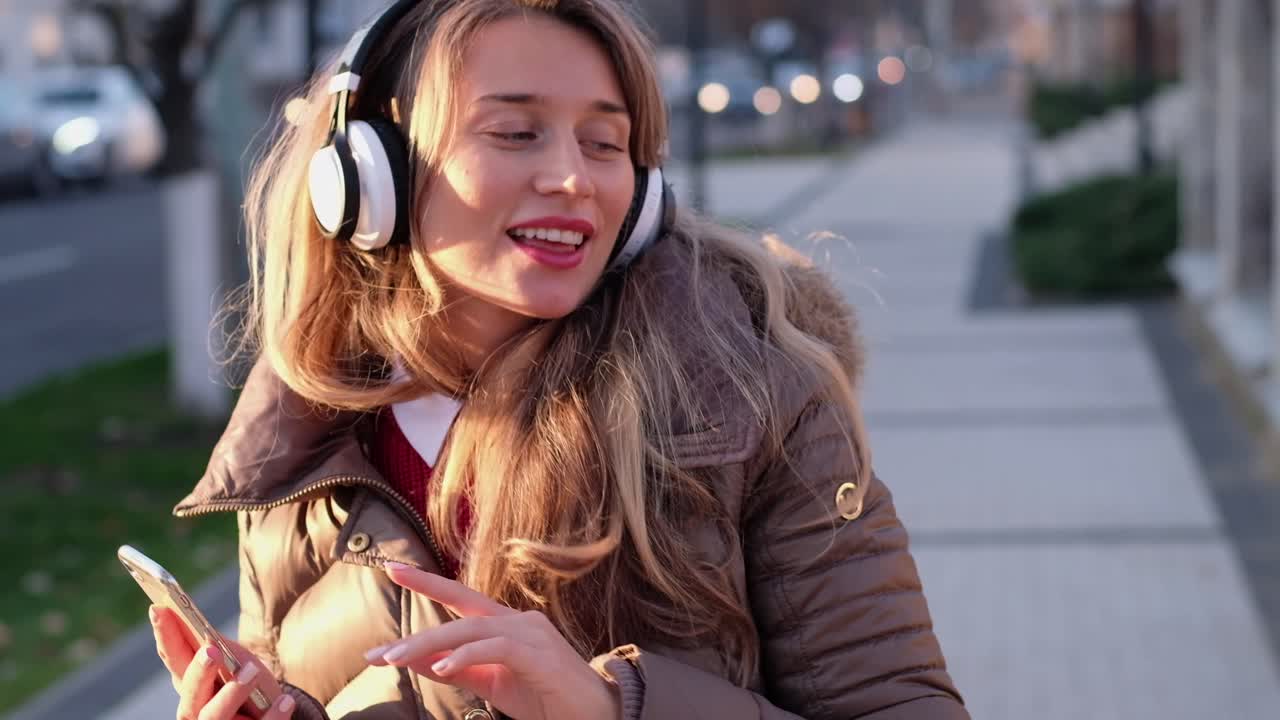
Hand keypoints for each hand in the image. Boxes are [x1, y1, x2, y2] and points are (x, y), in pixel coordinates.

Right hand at [149, 605, 295, 719]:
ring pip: (214, 715)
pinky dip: (271, 717)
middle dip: (199, 671)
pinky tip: (285, 701)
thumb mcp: (237, 662)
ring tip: (254, 671)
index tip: (160, 608)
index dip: (165, 635)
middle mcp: (195, 709)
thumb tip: (204, 633)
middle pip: (191, 693)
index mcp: (191, 684)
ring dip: (233, 692)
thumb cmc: (250, 686)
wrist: (270, 715)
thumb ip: (221, 649)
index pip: (173, 658)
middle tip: (211, 650)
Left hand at [366, 562, 621, 719]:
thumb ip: (460, 669)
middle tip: (377, 654)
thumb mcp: (493, 684)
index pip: (462, 598)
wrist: (596, 716)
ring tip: (395, 661)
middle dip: (415, 633)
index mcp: (508, 625)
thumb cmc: (546, 700)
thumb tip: (418, 660)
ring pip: (471, 628)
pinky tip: (442, 668)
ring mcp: (532, 634)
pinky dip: (466, 655)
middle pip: (460, 613)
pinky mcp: (540, 654)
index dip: (429, 581)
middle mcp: (520, 621)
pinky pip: (496, 648)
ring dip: (429, 644)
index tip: (393, 568)